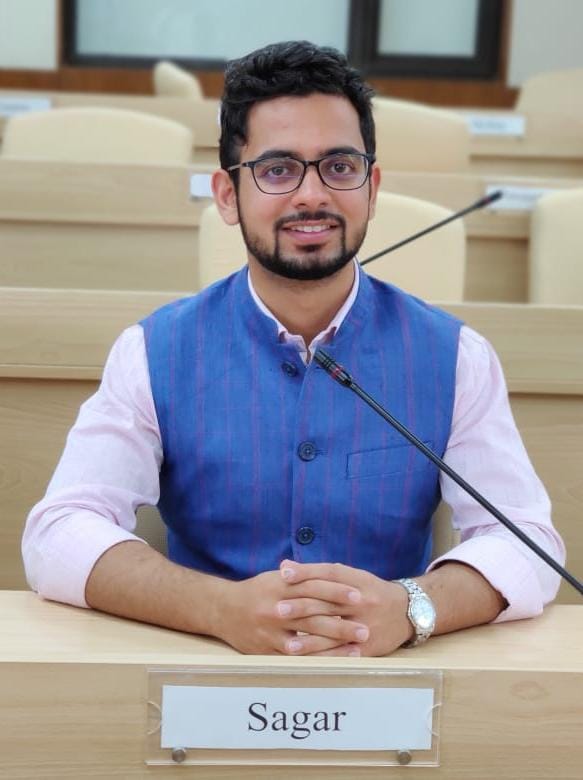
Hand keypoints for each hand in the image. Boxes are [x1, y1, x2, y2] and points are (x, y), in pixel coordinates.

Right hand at [210, 566, 372, 655]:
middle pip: (315, 613)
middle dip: (342, 621)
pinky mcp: (266, 648)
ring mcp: (271, 629)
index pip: (314, 586)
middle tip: (366, 627)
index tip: (359, 595)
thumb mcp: (276, 578)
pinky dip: (314, 658)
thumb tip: (331, 571)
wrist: (222, 609)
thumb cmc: (255, 592)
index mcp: (281, 586)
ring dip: (334, 643)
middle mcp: (277, 607)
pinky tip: (331, 661)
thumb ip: (301, 576)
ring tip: (356, 646)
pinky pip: (294, 656)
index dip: (337, 591)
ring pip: (307, 637)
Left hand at [276, 561, 413, 655]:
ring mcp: (366, 625)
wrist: (408, 611)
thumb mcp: (350, 576)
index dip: (306, 573)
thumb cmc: (370, 591)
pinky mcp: (369, 647)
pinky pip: (344, 654)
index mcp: (356, 580)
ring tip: (288, 643)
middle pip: (328, 603)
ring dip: (310, 640)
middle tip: (278, 610)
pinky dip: (325, 658)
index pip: (329, 574)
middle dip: (302, 607)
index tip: (284, 574)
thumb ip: (317, 572)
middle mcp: (362, 601)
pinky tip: (309, 662)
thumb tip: (284, 567)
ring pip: (334, 633)